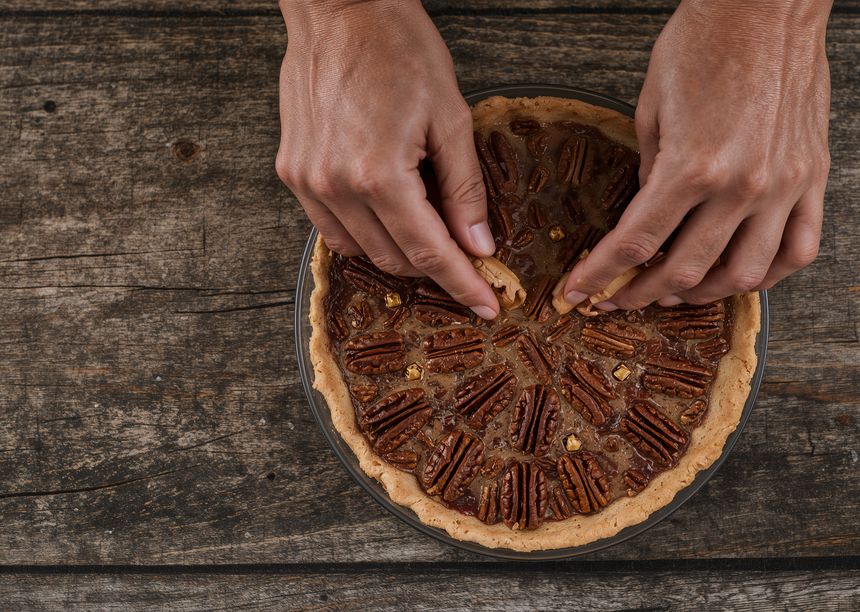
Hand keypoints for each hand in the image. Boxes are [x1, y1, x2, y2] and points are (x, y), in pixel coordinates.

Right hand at [275, 0, 499, 318]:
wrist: (340, 7)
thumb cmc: (398, 48)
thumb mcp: (451, 117)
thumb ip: (464, 189)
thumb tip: (478, 244)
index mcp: (380, 174)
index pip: (430, 252)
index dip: (463, 284)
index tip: (486, 306)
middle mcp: (336, 185)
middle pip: (395, 258)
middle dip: (435, 267)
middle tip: (467, 259)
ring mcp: (308, 179)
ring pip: (360, 250)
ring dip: (398, 251)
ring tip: (428, 229)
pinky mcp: (292, 170)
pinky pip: (330, 226)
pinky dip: (364, 232)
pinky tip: (388, 214)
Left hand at [560, 0, 830, 309]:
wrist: (765, 5)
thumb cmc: (703, 43)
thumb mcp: (651, 107)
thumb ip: (649, 170)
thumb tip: (646, 215)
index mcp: (691, 167)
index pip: (636, 243)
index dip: (601, 275)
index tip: (582, 292)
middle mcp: (741, 186)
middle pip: (685, 270)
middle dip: (642, 292)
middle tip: (623, 297)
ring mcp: (782, 186)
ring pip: (745, 274)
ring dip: (704, 294)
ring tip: (679, 293)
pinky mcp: (812, 178)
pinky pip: (800, 249)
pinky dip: (770, 274)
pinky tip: (744, 275)